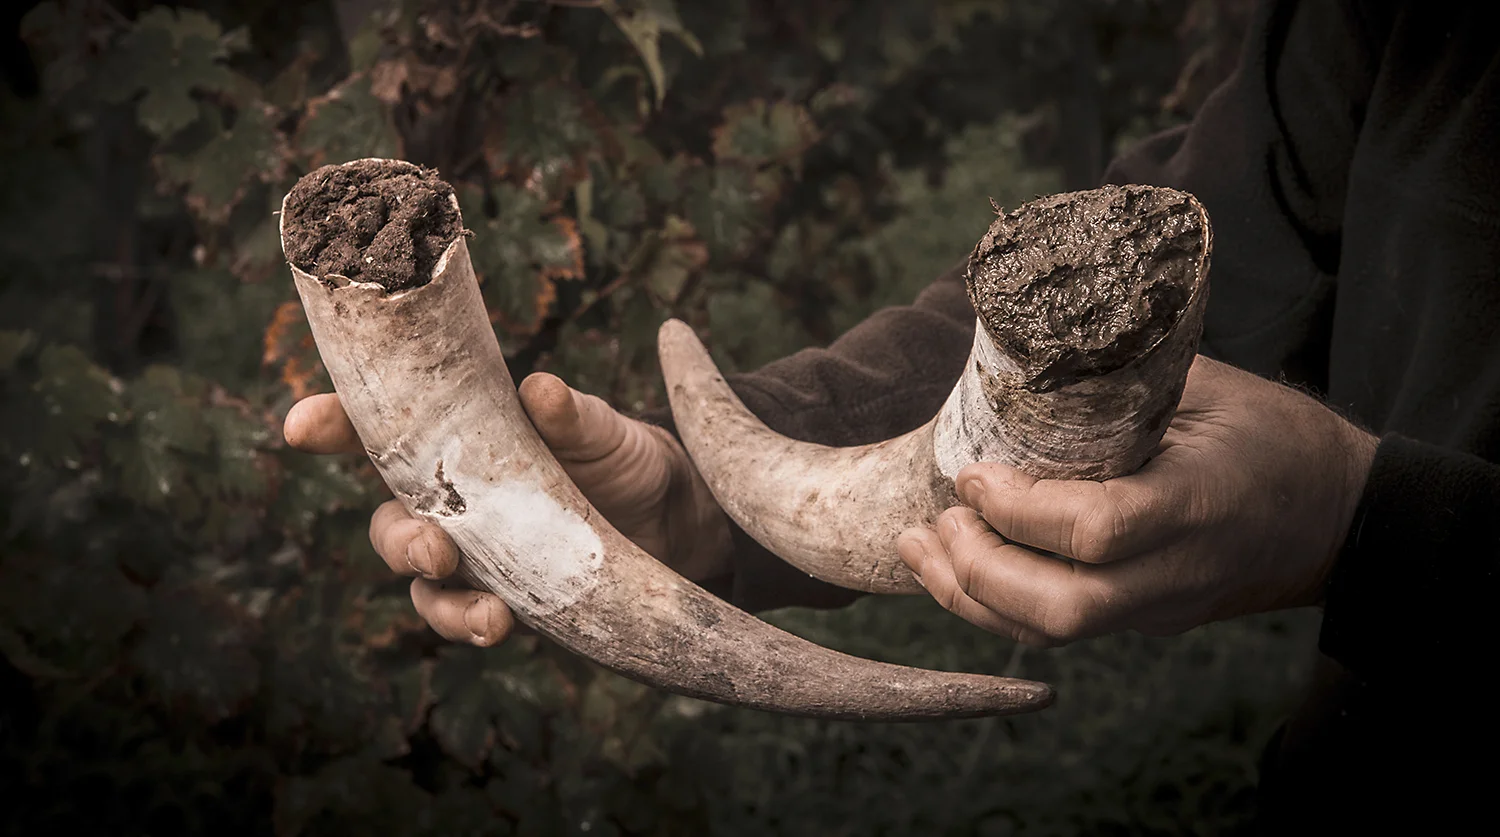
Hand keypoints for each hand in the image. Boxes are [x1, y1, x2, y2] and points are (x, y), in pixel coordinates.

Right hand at [282, 372, 731, 645]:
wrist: (675, 521)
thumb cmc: (621, 456)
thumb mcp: (602, 431)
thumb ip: (572, 417)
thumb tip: (541, 391)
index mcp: (456, 438)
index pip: (379, 429)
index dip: (333, 424)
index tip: (302, 424)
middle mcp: (451, 498)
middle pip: (390, 518)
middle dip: (397, 537)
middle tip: (430, 545)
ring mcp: (473, 553)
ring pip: (421, 579)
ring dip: (434, 592)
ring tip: (479, 607)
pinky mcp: (502, 597)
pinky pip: (464, 616)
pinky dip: (473, 624)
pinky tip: (498, 624)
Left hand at [896, 356, 1378, 646]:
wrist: (1341, 517)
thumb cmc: (1276, 435)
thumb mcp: (1210, 388)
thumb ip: (1123, 379)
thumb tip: (1027, 349)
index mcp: (1199, 503)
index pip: (1097, 532)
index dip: (1020, 510)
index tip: (972, 473)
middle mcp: (1176, 571)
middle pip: (1062, 609)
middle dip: (978, 569)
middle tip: (936, 516)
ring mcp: (1160, 606)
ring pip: (1051, 633)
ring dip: (969, 595)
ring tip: (918, 543)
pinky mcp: (1144, 619)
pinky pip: (1059, 629)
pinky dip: (994, 604)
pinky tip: (951, 565)